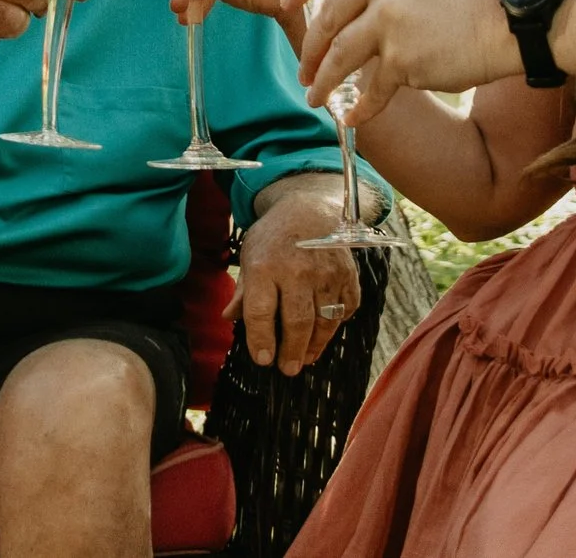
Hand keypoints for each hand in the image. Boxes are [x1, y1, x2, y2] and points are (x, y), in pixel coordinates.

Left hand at [230, 184, 362, 375]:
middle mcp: (297, 270)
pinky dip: (337, 324)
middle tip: (287, 370)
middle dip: (291, 351)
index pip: (261, 312)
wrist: (308, 207)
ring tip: (305, 359)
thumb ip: (242, 290)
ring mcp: (326, 272)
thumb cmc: (273, 236)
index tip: (263, 360)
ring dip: (315, 345)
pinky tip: (325, 332)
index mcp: (265, 266)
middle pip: (296, 322)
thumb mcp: (250, 255)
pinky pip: (346, 308)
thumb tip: (228, 318)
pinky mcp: (347, 274)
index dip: (261, 340)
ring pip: (324, 320)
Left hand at [292, 0, 515, 121]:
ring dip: (323, 82)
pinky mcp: (402, 57)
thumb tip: (335, 8)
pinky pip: (372, 89)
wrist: (509, 16)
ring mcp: (388, 17)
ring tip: (314, 98)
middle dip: (310, 51)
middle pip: (327, 20)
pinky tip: (353, 118)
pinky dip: (360, 108)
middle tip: (303, 71)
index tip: (285, 6)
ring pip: (340, 57)